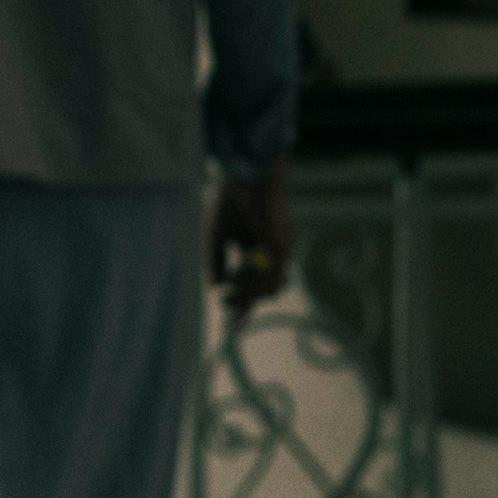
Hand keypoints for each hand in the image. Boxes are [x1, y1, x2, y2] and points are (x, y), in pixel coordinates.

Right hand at [210, 162, 295, 321]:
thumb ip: (215, 261)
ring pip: (270, 288)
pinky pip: (271, 279)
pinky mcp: (282, 249)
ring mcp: (281, 251)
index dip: (244, 300)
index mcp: (260, 247)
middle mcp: (275, 252)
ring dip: (247, 294)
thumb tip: (215, 287)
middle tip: (225, 305)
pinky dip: (252, 286)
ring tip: (229, 285)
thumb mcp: (216, 235)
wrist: (246, 176)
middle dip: (245, 302)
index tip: (232, 321)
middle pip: (265, 289)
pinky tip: (234, 279)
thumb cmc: (233, 199)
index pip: (254, 279)